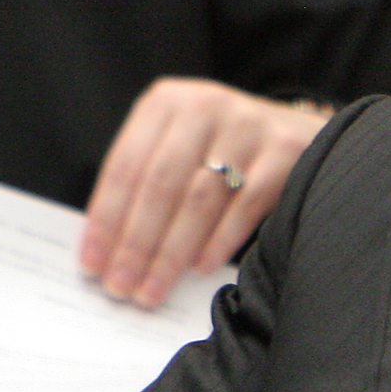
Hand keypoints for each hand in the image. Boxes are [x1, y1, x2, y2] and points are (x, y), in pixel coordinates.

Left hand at [79, 80, 330, 306]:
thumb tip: (108, 250)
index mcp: (165, 102)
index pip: (125, 166)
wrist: (299, 132)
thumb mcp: (178, 144)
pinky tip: (199, 269)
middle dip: (135, 243)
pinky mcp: (283, 153)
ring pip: (199, 200)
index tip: (91, 263)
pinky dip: (218, 241)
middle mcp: (204, 106)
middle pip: (160, 185)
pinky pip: (244, 207)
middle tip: (120, 286)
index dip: (105, 218)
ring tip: (153, 289)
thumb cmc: (222, 149)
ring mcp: (247, 128)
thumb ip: (145, 183)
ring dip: (171, 253)